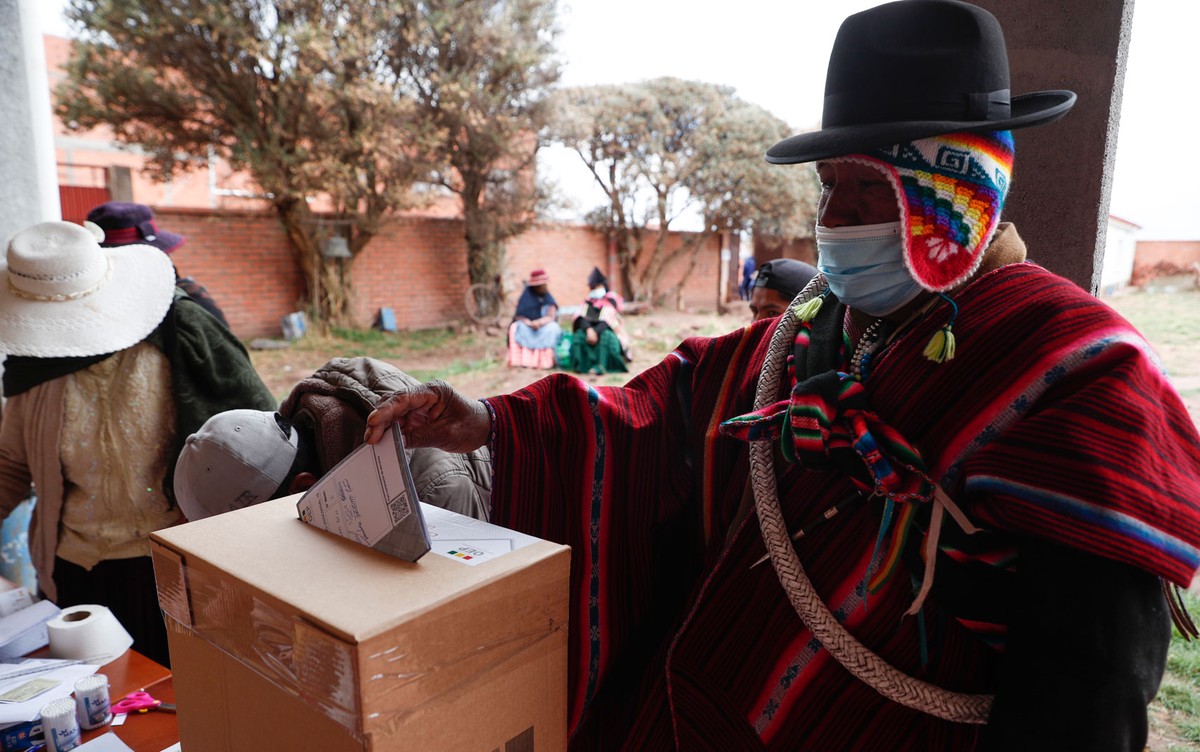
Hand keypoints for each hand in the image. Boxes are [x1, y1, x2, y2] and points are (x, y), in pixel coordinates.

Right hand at [364, 380, 490, 452]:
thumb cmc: (471, 426)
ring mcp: (418, 406)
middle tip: (370, 439)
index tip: (373, 423)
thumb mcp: (447, 434)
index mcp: (433, 391)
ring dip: (382, 427)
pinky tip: (382, 442)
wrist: (485, 428)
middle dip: (380, 420)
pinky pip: (398, 422)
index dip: (386, 410)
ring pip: (392, 413)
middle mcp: (423, 395)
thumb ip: (421, 437)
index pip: (404, 398)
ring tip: (373, 442)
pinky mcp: (416, 417)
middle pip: (393, 404)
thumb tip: (394, 443)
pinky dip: (390, 432)